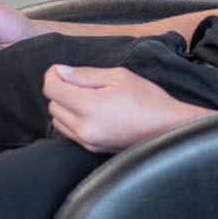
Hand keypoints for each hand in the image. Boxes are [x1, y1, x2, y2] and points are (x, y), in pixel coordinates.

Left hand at [43, 63, 212, 152]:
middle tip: (83, 82)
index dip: (53, 75)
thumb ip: (85, 74)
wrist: (166, 127)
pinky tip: (92, 112)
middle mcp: (83, 127)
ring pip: (58, 120)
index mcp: (89, 106)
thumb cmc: (147, 99)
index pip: (52, 89)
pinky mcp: (92, 149)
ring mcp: (87, 141)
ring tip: (89, 98)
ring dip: (66, 106)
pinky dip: (73, 120)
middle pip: (52, 105)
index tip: (60, 70)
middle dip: (61, 90)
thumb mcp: (118, 76)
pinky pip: (69, 132)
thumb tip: (60, 72)